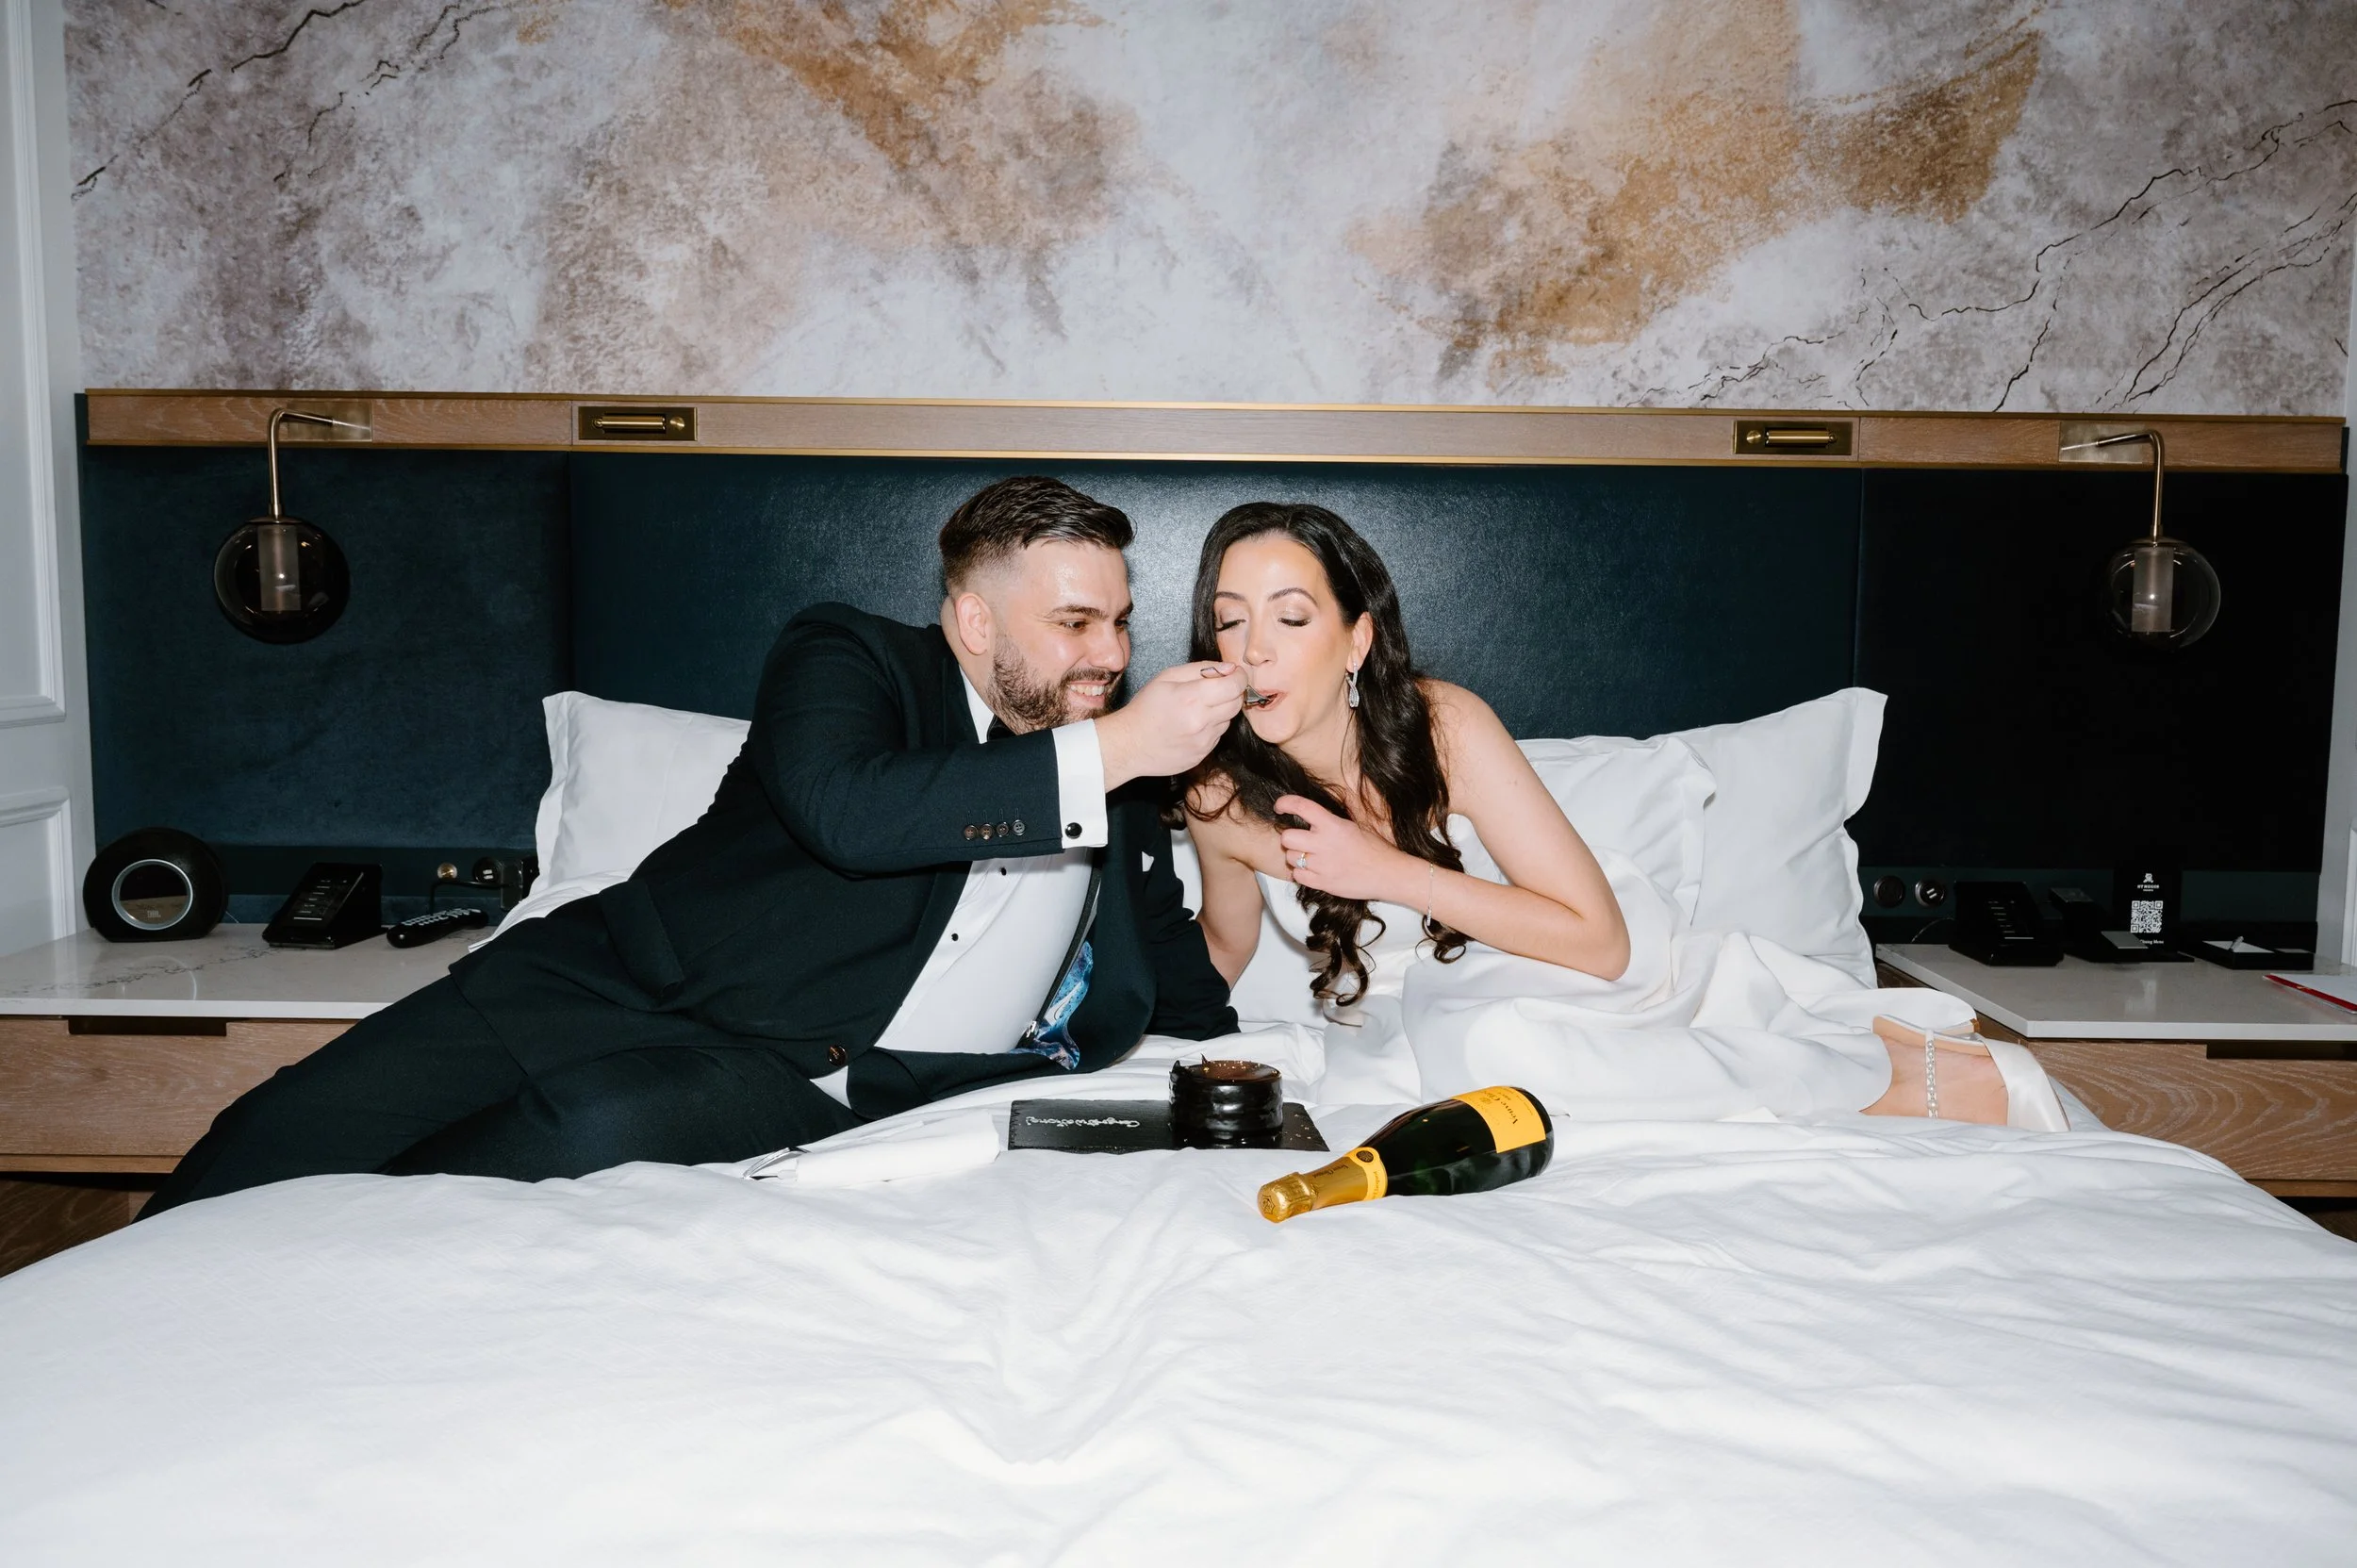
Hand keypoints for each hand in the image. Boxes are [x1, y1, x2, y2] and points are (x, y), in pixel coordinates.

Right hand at [1097, 662, 1246, 788]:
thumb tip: (1229, 669)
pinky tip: (1190, 726)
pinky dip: (1210, 728)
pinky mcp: (1202, 755)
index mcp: (1192, 698)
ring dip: (1219, 712)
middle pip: (1236, 703)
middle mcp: (1201, 722)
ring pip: (1227, 720)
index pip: (1235, 685)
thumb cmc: (1145, 708)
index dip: (1238, 677)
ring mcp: (1203, 742)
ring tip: (1195, 710)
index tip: (1233, 675)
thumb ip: (1201, 669)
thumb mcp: (1167, 677)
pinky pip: (1217, 736)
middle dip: (1231, 693)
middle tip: (1216, 690)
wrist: (1129, 744)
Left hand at [1275, 794, 1418, 902]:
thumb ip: (1329, 822)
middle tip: (1300, 840)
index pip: (1301, 807)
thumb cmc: (1373, 848)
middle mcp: (1324, 843)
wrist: (1388, 874)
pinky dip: (1302, 873)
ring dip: (1295, 856)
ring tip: (1310, 857)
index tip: (1279, 806)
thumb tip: (1308, 817)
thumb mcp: (1352, 826)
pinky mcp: (1323, 883)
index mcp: (1333, 825)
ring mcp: (1322, 865)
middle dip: (1290, 838)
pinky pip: (1297, 876)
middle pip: (1287, 837)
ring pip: (1290, 857)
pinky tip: (1314, 870)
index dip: (1285, 803)